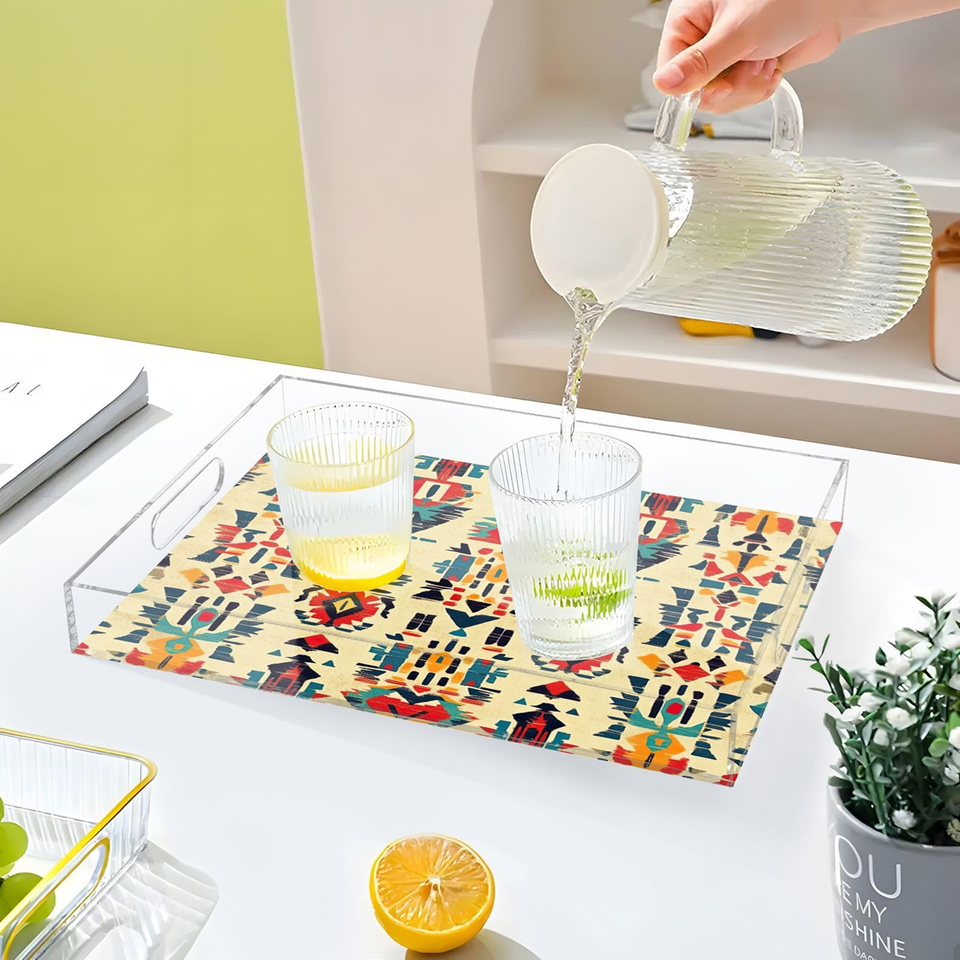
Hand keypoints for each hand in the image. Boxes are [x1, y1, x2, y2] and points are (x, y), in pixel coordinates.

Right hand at [653, 0, 843, 112]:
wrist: (832, 4)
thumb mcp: (738, 32)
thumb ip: (700, 63)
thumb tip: (664, 84)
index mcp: (689, 18)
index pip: (669, 69)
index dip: (692, 85)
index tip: (718, 85)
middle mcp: (703, 37)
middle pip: (694, 89)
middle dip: (729, 87)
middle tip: (751, 66)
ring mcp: (724, 54)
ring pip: (717, 98)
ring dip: (746, 88)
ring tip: (765, 60)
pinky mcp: (742, 67)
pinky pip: (737, 97)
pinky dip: (757, 89)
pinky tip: (771, 65)